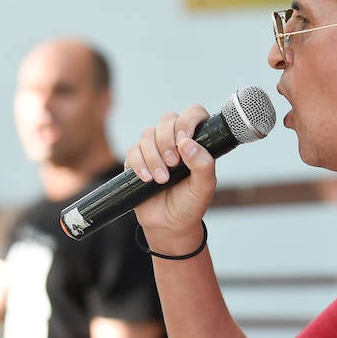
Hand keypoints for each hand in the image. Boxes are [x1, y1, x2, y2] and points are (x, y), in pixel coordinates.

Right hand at [126, 105, 215, 244]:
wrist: (169, 224)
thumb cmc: (190, 203)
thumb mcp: (204, 187)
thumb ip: (203, 164)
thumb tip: (187, 143)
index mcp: (195, 141)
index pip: (193, 113)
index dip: (188, 120)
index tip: (185, 140)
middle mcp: (174, 140)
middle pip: (167, 119)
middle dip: (167, 141)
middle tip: (174, 164)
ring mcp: (154, 148)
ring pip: (148, 135)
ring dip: (154, 157)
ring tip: (162, 179)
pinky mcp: (136, 160)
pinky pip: (133, 151)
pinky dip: (140, 164)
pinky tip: (147, 180)